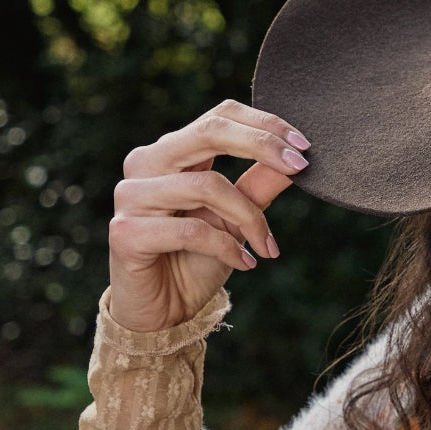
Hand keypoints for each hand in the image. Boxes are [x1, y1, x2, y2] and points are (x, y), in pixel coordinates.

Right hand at [108, 99, 308, 332]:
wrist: (164, 312)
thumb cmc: (197, 261)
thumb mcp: (237, 220)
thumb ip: (260, 186)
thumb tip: (300, 158)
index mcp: (172, 153)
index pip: (218, 117)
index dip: (263, 125)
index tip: (304, 147)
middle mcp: (146, 164)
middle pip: (209, 133)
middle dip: (261, 145)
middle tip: (299, 165)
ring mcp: (131, 196)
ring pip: (207, 186)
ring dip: (249, 217)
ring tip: (266, 247)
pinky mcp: (126, 232)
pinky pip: (192, 231)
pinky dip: (227, 248)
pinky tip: (245, 263)